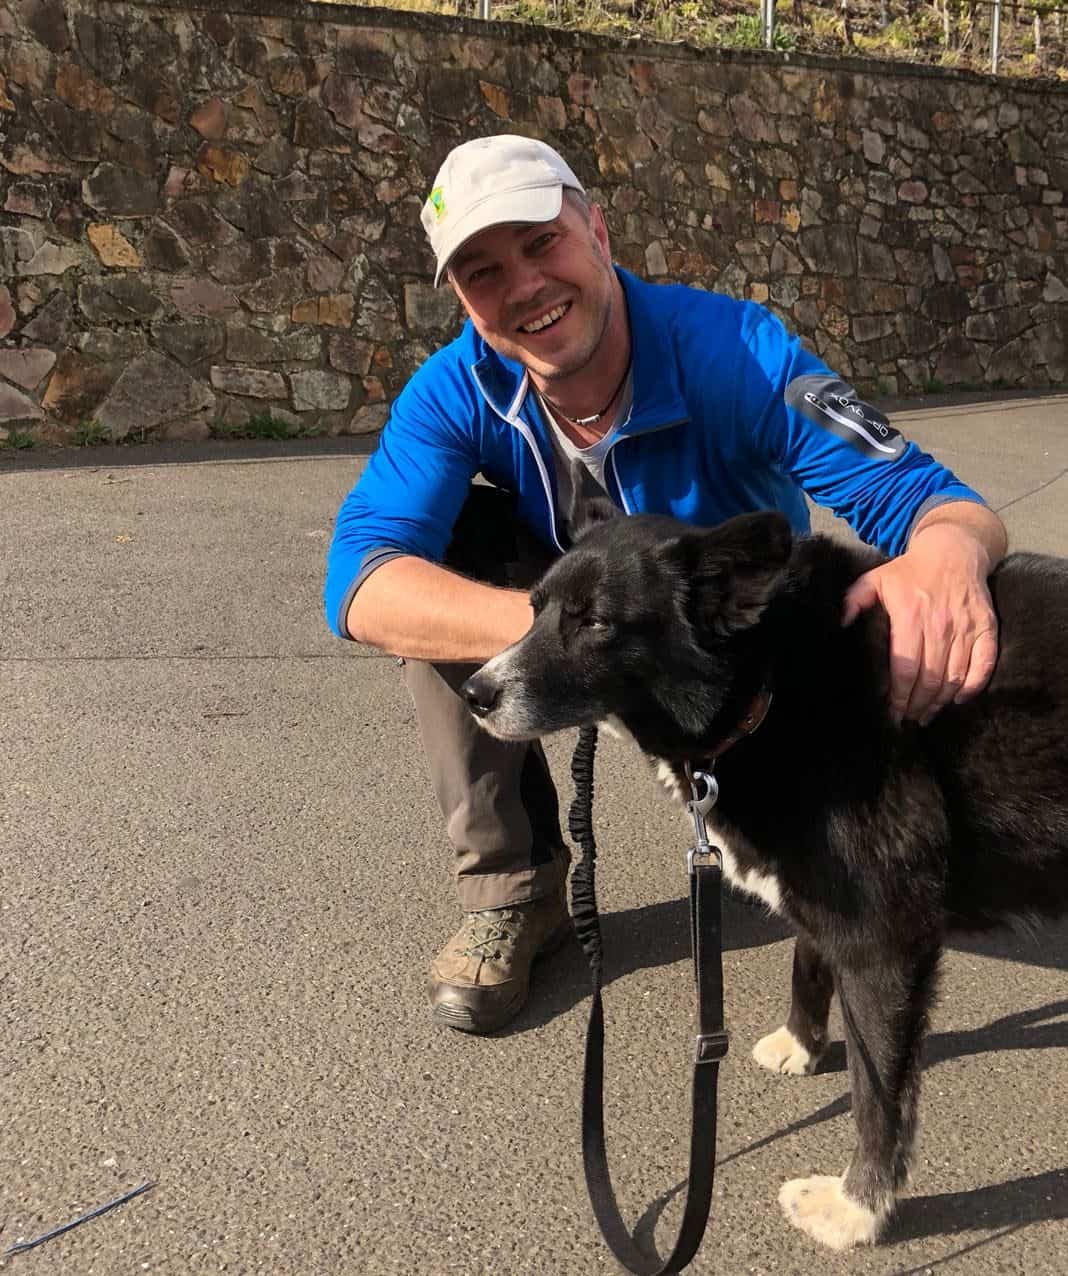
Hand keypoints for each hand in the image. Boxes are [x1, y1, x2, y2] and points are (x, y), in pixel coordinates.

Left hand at [842, 520, 999, 724]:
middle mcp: (940, 625)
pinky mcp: (987, 627)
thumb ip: (854, 600)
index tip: (892, 714)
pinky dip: (973, 686)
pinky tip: (959, 699)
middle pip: (930, 679)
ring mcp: (966, 627)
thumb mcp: (876, 579)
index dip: (899, 696)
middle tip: (909, 719)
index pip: (905, 668)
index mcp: (910, 616)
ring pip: (955, 676)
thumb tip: (839, 623)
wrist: (954, 550)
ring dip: (941, 701)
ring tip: (927, 714)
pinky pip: (984, 663)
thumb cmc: (910, 570)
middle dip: (918, 705)